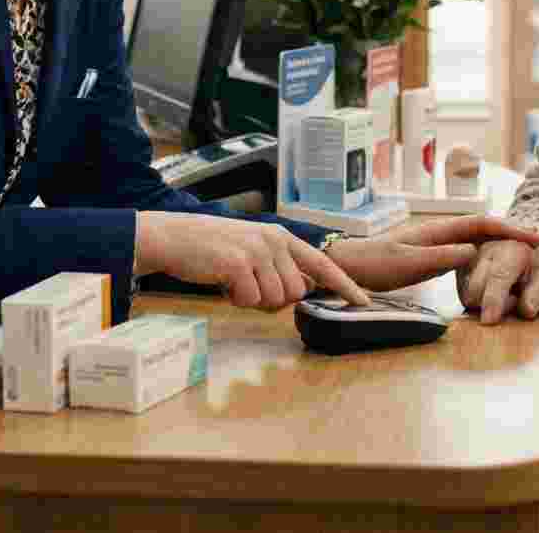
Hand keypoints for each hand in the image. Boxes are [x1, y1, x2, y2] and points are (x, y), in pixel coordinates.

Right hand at [135, 212, 368, 310]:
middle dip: (272, 299)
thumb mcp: (251, 250)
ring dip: (252, 300)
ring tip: (232, 281)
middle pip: (295, 292)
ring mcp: (257, 251)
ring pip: (274, 300)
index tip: (365, 301)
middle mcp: (274, 241)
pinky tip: (222, 283)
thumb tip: (302, 289)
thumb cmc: (211, 249)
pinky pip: (250, 300)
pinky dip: (235, 300)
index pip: (322, 263)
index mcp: (280, 237)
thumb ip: (278, 266)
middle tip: (247, 286)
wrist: (174, 238)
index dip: (344, 285)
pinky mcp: (238, 263)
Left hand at [328, 216, 538, 292]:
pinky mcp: (428, 256)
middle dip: (511, 232)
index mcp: (438, 230)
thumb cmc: (373, 264)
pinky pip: (464, 252)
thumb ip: (440, 256)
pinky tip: (487, 264)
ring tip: (523, 251)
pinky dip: (482, 254)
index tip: (535, 239)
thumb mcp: (408, 262)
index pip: (482, 224)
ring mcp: (434, 243)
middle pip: (484, 227)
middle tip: (538, 242)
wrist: (346, 266)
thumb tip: (474, 251)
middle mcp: (439, 232)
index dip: (511, 230)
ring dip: (499, 242)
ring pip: (475, 239)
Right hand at [457, 238, 538, 324]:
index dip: (493, 300)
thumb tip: (527, 310)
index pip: (497, 277)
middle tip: (513, 299)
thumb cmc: (536, 265)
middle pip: (475, 288)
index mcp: (510, 250)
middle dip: (490, 304)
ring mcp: (469, 260)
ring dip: (482, 303)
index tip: (489, 320)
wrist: (526, 250)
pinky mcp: (460, 270)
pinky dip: (475, 300)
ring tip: (502, 294)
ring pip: (465, 293)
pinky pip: (462, 294)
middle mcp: (485, 251)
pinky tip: (490, 292)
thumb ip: (538, 293)